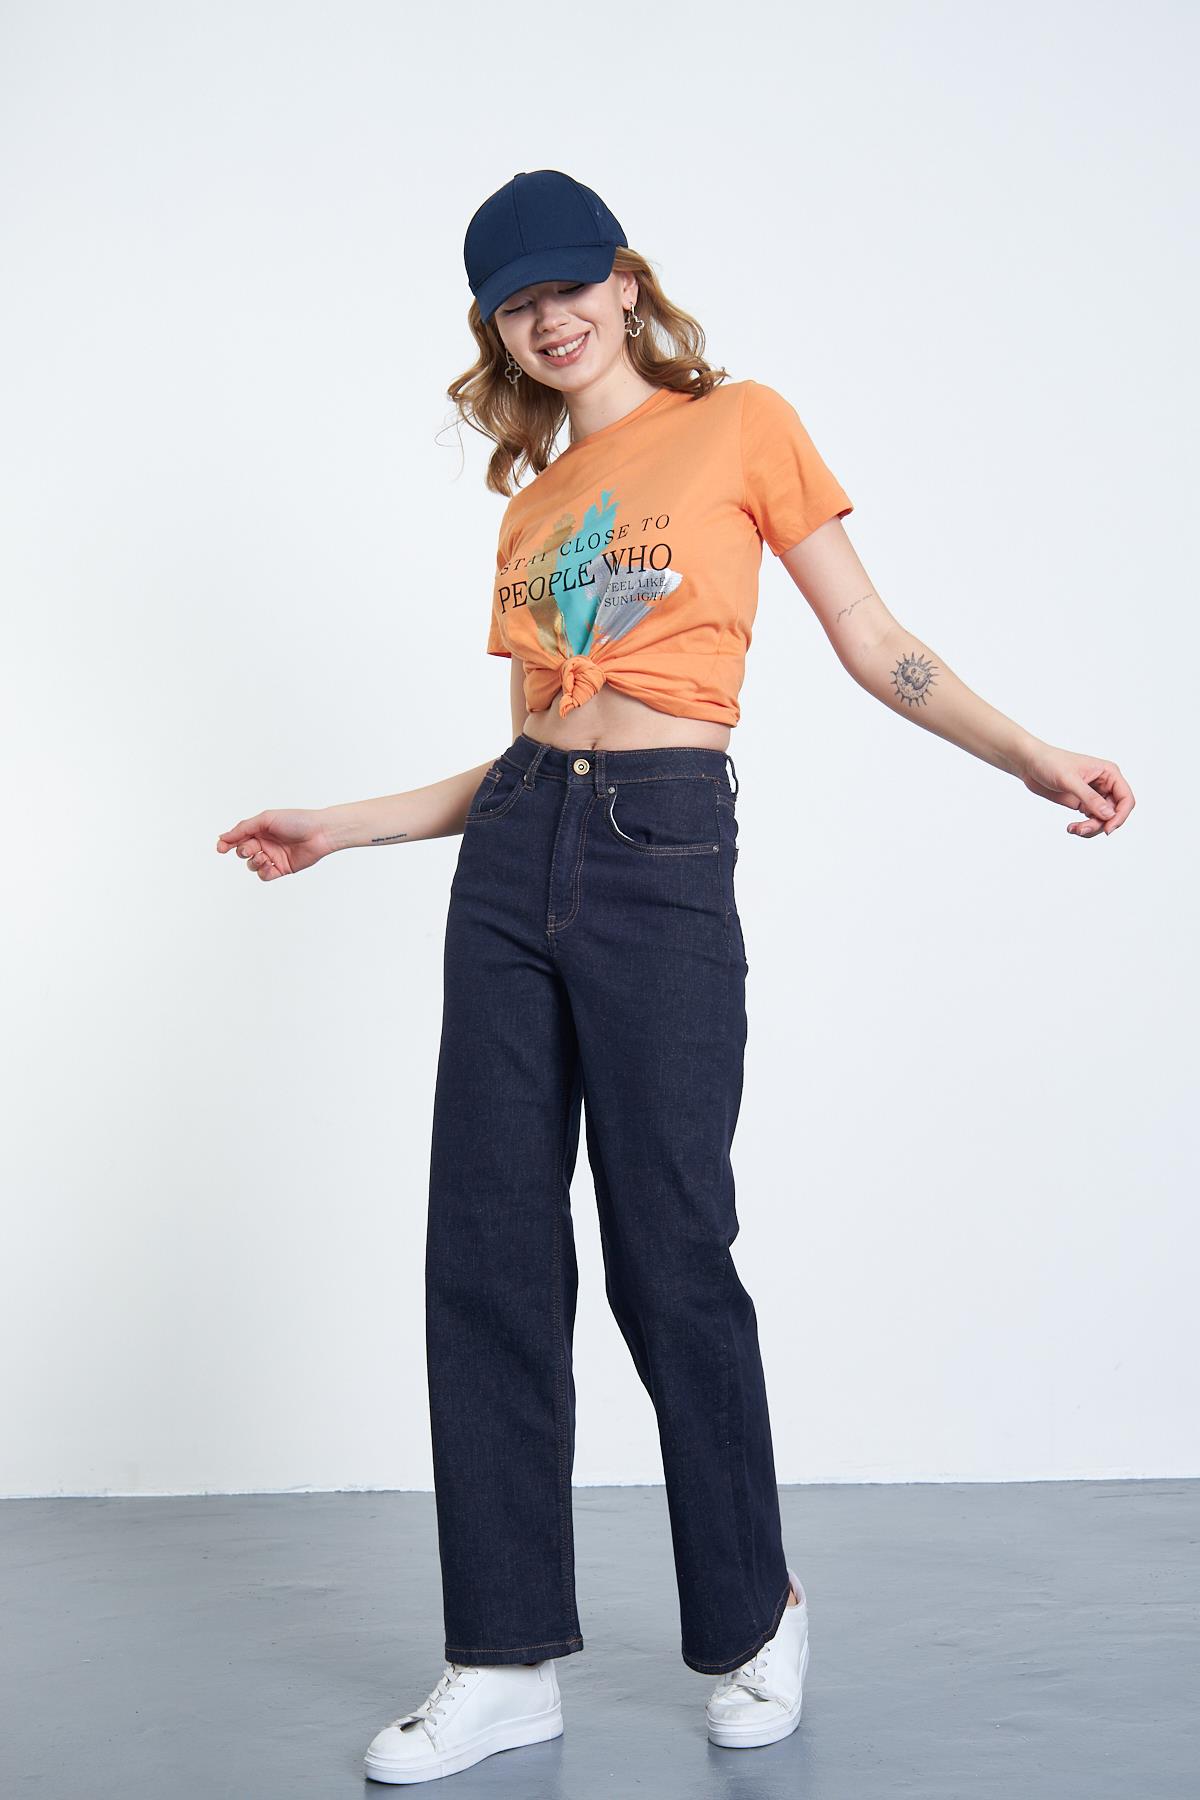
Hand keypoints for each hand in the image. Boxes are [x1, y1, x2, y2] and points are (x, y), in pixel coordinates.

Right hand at [215, 809, 337, 879]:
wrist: (319, 833)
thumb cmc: (296, 821)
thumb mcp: (266, 819)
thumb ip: (244, 828)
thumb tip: (223, 837)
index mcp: (260, 829)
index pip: (237, 838)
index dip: (226, 844)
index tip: (220, 848)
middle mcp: (265, 843)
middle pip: (242, 852)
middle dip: (243, 851)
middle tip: (252, 848)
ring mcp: (273, 856)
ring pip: (251, 865)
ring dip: (254, 862)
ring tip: (264, 856)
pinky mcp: (282, 869)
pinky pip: (264, 875)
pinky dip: (264, 871)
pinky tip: (271, 865)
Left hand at [1017, 742, 1134, 837]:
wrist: (1030, 764)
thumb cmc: (1050, 762)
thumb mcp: (1070, 780)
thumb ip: (1090, 798)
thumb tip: (1109, 814)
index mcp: (1109, 773)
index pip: (1126, 798)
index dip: (1121, 816)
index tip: (1107, 829)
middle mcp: (1105, 784)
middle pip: (1115, 813)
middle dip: (1101, 824)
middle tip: (1082, 829)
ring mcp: (1094, 795)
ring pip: (1103, 819)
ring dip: (1091, 828)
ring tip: (1074, 829)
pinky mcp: (1083, 803)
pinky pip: (1091, 820)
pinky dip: (1083, 827)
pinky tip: (1071, 828)